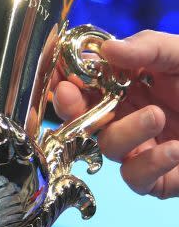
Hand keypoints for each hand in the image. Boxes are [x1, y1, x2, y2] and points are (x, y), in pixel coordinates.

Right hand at [53, 30, 178, 198]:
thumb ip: (148, 48)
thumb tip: (105, 49)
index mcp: (132, 84)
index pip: (86, 84)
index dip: (67, 81)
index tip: (59, 75)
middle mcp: (132, 115)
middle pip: (83, 118)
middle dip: (74, 109)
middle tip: (74, 96)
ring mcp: (146, 147)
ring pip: (107, 147)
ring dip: (125, 132)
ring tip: (157, 115)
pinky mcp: (163, 178)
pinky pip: (136, 178)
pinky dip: (149, 163)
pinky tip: (173, 148)